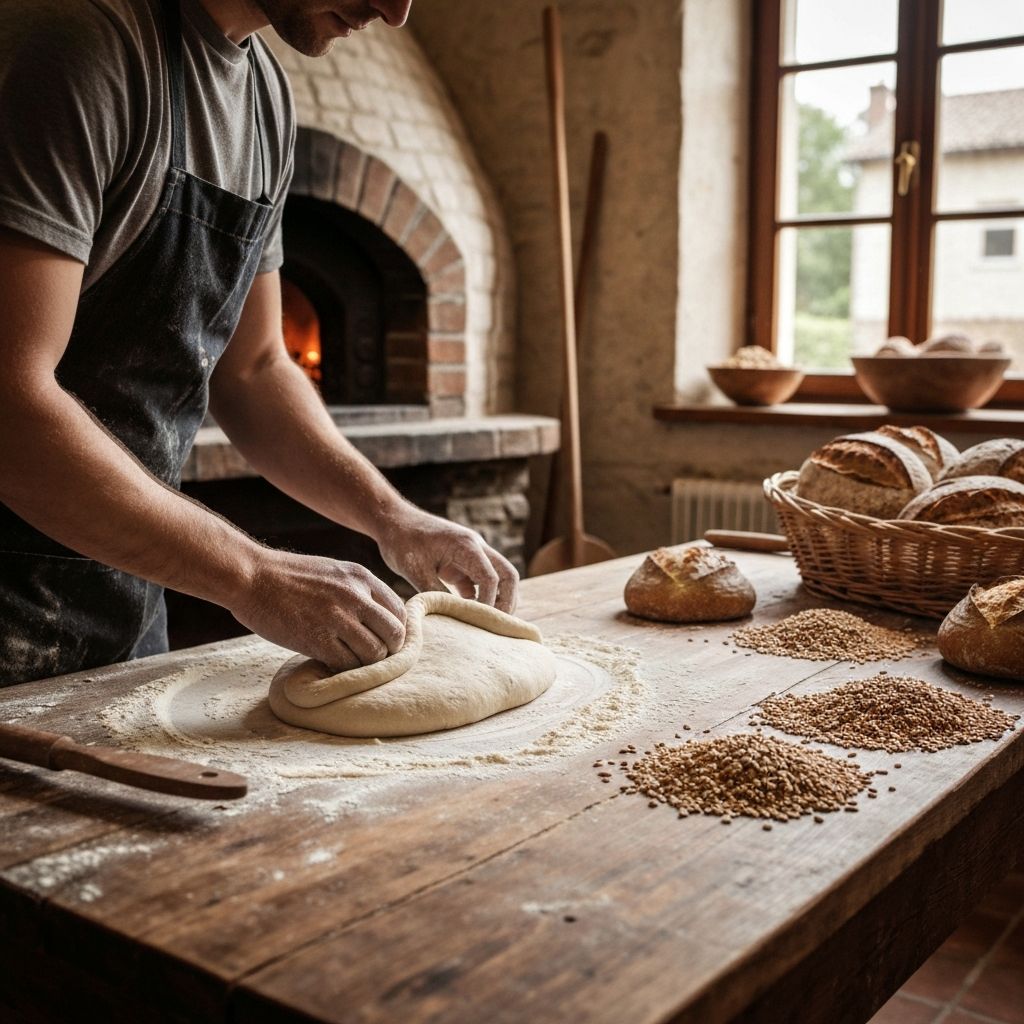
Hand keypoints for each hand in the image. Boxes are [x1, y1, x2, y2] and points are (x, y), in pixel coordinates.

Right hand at [230, 548, 406, 671]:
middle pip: (395, 634)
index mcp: (361, 577)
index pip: (399, 611)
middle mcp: (355, 596)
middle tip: (371, 656)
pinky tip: (331, 664)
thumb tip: (377, 618)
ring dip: (366, 664)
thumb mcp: (333, 571)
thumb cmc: (288, 576)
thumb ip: (357, 591)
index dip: (396, 630)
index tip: (383, 640)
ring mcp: (337, 618)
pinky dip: (344, 671)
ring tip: (349, 661)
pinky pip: (347, 665)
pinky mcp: (318, 639)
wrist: (251, 577)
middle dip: (388, 650)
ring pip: (375, 654)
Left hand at [377, 505, 518, 612]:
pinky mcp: (463, 563)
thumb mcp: (415, 570)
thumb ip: (434, 592)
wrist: (393, 521)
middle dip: (507, 602)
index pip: (491, 578)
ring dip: (498, 600)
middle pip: (508, 576)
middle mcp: (476, 547)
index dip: (489, 603)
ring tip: (486, 624)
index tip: (477, 621)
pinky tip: (470, 616)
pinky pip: (482, 582)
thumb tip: (449, 618)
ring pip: (499, 578)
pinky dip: (482, 598)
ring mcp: (472, 555)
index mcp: (466, 546)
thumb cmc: (402, 541)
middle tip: (496, 626)